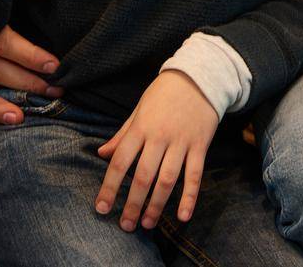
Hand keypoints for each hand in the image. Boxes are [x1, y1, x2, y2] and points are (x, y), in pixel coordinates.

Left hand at [95, 71, 217, 231]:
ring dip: (157, 205)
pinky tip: (183, 216)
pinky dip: (189, 197)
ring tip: (147, 224)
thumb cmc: (164, 94)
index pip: (121, 161)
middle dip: (132, 204)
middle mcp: (159, 136)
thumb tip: (102, 154)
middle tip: (125, 226)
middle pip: (143, 176)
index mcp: (141, 127)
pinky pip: (195, 175)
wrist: (199, 77)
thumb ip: (122, 134)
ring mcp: (181, 142)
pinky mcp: (200, 145)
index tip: (101, 208)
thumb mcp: (139, 109)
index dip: (110, 187)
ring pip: (167, 180)